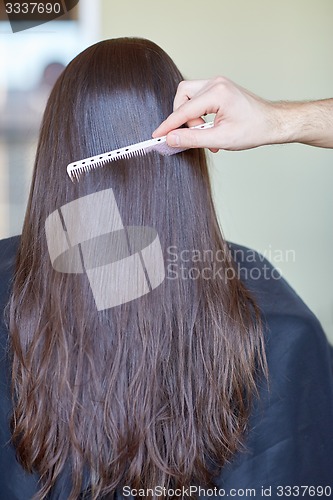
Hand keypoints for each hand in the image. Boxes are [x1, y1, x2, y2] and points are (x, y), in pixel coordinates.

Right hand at [153, 77, 332, 149]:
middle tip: (194, 135)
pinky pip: (198, 99)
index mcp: (217, 92)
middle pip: (182, 96)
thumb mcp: (220, 139)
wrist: (273, 123)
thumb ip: (192, 139)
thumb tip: (170, 139)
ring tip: (205, 134)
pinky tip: (209, 128)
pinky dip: (199, 115)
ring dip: (191, 117)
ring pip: (189, 97)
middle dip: (182, 118)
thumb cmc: (254, 129)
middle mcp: (216, 83)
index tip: (156, 136)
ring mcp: (218, 84)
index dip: (168, 125)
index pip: (184, 110)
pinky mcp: (219, 88)